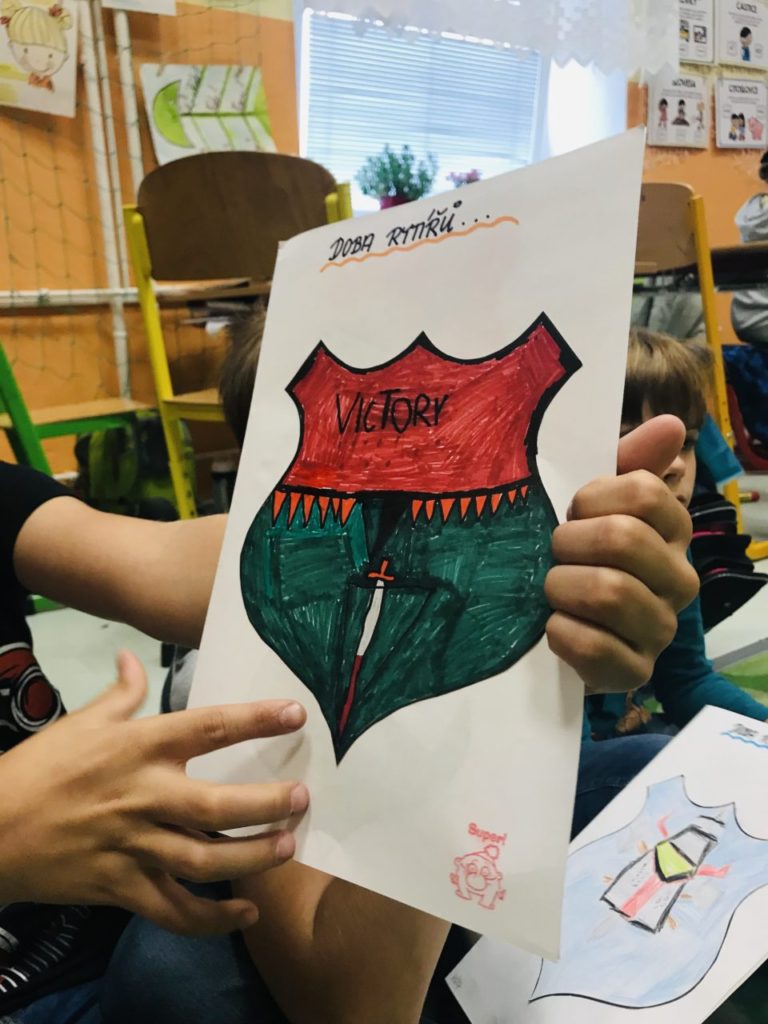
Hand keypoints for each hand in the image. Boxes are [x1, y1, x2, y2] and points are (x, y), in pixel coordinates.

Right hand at [0, 651, 308, 934]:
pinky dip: (212, 919)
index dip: (256, 719)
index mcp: (139, 748)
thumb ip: (120, 693)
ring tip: (285, 849)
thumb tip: (133, 658)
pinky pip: (175, 911)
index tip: (296, 714)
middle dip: (267, 804)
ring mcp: (134, 847)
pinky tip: (245, 913)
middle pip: (218, 805)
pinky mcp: (122, 888)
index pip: (210, 727)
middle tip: (302, 800)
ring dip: (251, 858)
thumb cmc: (39, 770)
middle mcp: (144, 796)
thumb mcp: (80, 722)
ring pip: (205, 861)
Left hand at [545, 415, 698, 692]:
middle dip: (569, 543)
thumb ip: (628, 462)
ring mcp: (661, 630)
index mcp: (674, 531)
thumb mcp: (594, 503)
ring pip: (609, 591)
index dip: (593, 498)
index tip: (574, 513)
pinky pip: (594, 646)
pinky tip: (555, 626)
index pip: (645, 493)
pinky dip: (560, 632)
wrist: (560, 626)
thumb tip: (671, 424)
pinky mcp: (635, 672)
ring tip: (552, 590)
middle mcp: (680, 580)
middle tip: (556, 554)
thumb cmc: (578, 554)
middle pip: (623, 539)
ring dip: (561, 586)